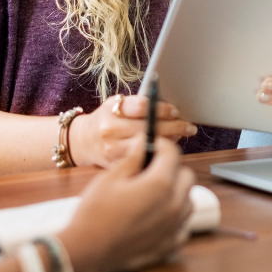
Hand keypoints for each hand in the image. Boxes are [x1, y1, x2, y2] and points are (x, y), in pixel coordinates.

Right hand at [57, 138, 195, 271]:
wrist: (87, 251)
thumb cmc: (94, 214)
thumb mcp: (110, 177)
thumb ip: (133, 158)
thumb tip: (143, 142)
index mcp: (160, 184)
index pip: (172, 153)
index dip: (161, 145)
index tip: (151, 146)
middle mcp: (174, 205)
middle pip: (186, 176)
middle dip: (171, 168)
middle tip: (150, 170)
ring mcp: (174, 227)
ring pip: (188, 200)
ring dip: (175, 193)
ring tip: (152, 194)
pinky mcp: (170, 245)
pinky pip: (182, 224)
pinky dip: (174, 218)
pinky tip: (155, 216)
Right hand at [71, 95, 196, 167]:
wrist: (83, 142)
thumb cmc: (106, 120)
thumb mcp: (115, 105)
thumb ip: (137, 104)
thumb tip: (169, 107)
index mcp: (112, 110)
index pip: (143, 107)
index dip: (163, 109)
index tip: (176, 111)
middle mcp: (112, 130)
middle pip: (150, 128)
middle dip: (174, 127)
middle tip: (188, 126)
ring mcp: (114, 150)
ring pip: (150, 146)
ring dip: (170, 142)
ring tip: (181, 136)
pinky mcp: (117, 166)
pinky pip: (144, 161)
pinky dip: (158, 155)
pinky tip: (167, 151)